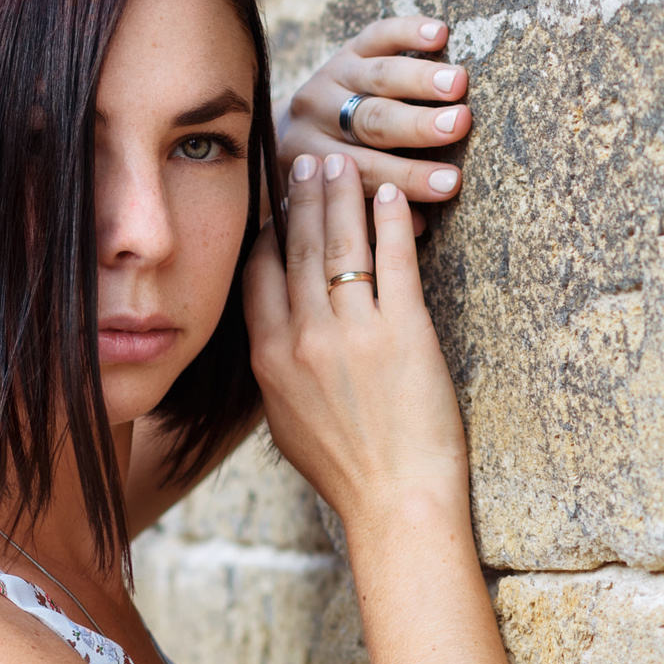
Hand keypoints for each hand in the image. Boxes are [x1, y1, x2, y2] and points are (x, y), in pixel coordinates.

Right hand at [246, 153, 468, 528]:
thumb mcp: (287, 425)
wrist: (395, 505)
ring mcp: (354, 333)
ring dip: (342, 197)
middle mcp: (303, 338)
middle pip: (298, 249)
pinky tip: (395, 195)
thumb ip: (275, 376)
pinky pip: (396, 262)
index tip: (269, 199)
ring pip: (342, 246)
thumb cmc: (347, 475)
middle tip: (303, 159)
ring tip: (342, 164)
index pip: (258, 274)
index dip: (264, 229)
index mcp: (268, 360)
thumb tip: (271, 347)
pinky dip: (394, 223)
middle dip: (300, 197)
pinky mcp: (405, 333)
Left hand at [278, 17, 471, 218]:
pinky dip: (407, 31)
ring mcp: (330, 78)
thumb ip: (373, 215)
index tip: (453, 183)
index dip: (410, 179)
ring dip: (419, 79)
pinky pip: (377, 36)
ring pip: (376, 77)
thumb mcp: (339, 205)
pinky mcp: (347, 49)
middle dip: (418, 124)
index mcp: (315, 162)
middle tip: (461, 124)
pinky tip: (440, 33)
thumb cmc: (334, 183)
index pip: (367, 172)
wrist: (292, 133)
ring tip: (458, 82)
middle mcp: (316, 117)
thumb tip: (417, 225)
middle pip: (371, 121)